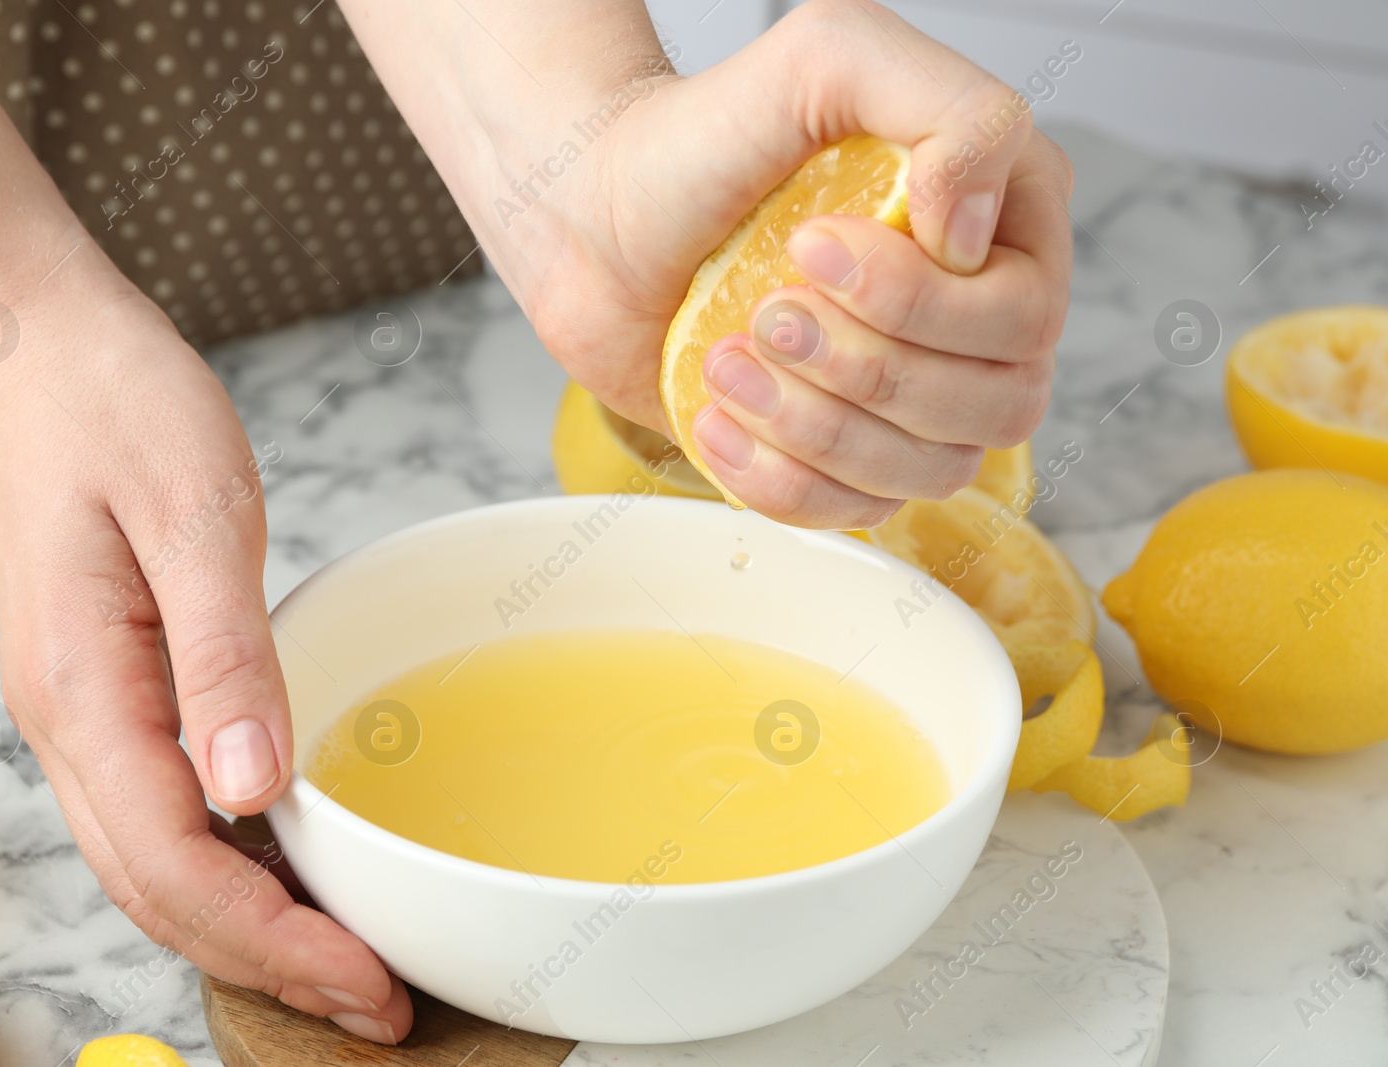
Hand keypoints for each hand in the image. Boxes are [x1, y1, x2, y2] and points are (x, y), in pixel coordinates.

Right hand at [0, 269, 411, 1043]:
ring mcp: (82, 711)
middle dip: (271, 960)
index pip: (178, 866)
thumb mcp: (191, 520)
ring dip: (248, 923)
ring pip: (157, 862)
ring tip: (345, 956)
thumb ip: (221, 662)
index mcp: (85, 696)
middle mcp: (69, 726)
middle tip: (380, 1000)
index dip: (275, 940)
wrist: (40, 348)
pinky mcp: (109, 687)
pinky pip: (159, 808)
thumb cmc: (116, 410)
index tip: (369, 980)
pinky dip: (226, 862)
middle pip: (163, 891)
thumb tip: (253, 797)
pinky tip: (287, 863)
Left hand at [501, 1, 1073, 528]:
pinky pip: (854, 513)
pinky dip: (781, 480)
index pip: (1024, 314)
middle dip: (863, 370)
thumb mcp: (832, 58)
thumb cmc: (707, 134)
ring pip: (928, 470)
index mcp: (1004, 224)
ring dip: (813, 426)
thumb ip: (950, 109)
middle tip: (766, 313)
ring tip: (726, 360)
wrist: (596, 214)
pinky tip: (721, 416)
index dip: (919, 304)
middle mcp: (977, 318)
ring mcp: (915, 396)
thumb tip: (976, 235)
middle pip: (994, 406)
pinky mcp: (842, 455)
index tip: (810, 242)